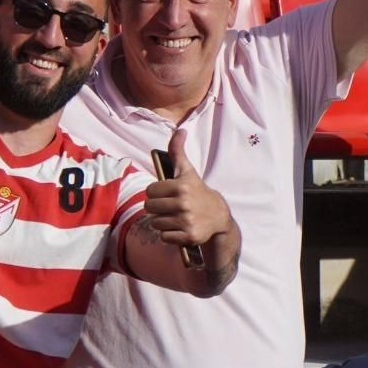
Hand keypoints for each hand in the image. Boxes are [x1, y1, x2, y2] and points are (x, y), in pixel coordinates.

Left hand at [142, 128, 233, 248]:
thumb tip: (179, 130)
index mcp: (181, 186)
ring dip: (162, 222)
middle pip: (149, 207)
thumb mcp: (188, 171)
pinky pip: (164, 237)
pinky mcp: (188, 236)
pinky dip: (169, 235)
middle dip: (157, 208)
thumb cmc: (197, 191)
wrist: (218, 217)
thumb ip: (178, 151)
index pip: (150, 191)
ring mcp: (186, 221)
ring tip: (175, 217)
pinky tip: (179, 228)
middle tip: (169, 207)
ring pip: (155, 223)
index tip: (166, 194)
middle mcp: (183, 203)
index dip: (156, 193)